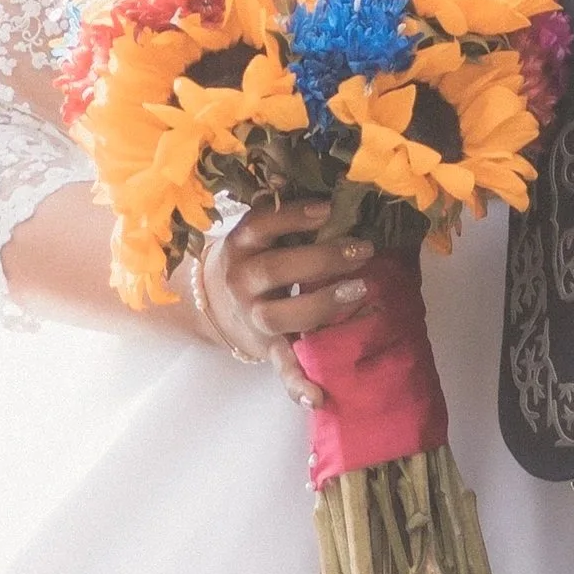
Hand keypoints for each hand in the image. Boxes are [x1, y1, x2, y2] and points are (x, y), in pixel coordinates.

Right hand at [196, 199, 374, 407]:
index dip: (292, 216)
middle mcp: (242, 279)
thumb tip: (314, 177)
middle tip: (362, 251)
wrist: (212, 305)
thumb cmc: (254, 259)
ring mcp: (253, 316)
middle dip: (320, 259)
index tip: (328, 209)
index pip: (262, 225)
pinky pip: (280, 366)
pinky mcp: (267, 346)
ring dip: (321, 304)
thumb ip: (284, 213)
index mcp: (241, 245)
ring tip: (361, 293)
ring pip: (281, 314)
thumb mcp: (259, 234)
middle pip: (276, 269)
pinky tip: (319, 397)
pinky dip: (297, 384)